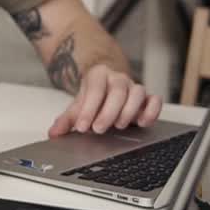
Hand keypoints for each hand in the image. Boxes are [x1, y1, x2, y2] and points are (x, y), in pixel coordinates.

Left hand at [48, 63, 162, 136]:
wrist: (106, 84)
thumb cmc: (93, 97)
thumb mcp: (78, 105)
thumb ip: (66, 119)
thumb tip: (53, 133)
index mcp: (98, 75)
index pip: (95, 90)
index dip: (88, 109)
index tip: (81, 126)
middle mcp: (118, 78)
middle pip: (117, 91)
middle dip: (107, 112)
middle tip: (98, 129)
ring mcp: (134, 86)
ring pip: (137, 93)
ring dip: (128, 111)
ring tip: (118, 126)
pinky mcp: (148, 97)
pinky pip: (155, 100)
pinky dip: (152, 111)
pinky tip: (142, 123)